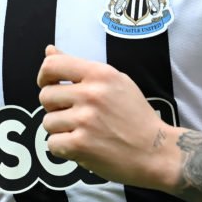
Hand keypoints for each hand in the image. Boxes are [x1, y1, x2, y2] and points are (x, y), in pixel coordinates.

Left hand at [36, 46, 180, 190]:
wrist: (157, 150)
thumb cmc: (135, 115)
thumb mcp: (115, 81)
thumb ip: (79, 67)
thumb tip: (49, 50)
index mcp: (100, 74)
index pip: (52, 66)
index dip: (44, 77)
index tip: (50, 86)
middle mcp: (91, 94)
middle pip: (45, 96)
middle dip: (55, 108)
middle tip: (76, 115)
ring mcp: (85, 120)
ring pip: (48, 122)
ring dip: (61, 130)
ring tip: (84, 132)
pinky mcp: (81, 145)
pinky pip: (52, 144)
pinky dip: (64, 148)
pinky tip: (82, 146)